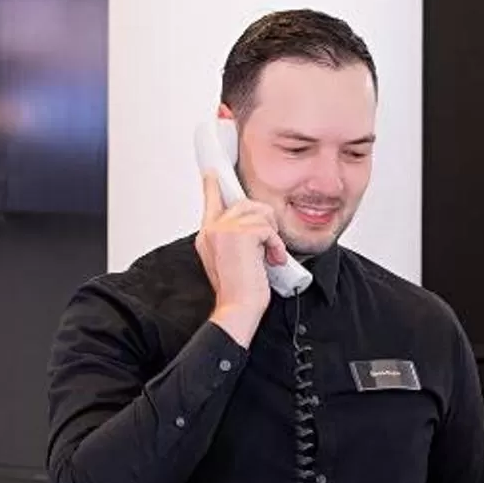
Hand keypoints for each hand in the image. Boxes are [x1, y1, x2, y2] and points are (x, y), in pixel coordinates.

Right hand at [196, 170, 286, 345]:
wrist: (238, 309)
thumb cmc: (239, 291)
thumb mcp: (234, 259)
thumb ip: (236, 238)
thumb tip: (253, 223)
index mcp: (207, 235)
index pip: (210, 201)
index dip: (212, 186)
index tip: (211, 173)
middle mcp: (212, 229)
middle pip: (247, 204)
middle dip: (264, 223)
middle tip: (267, 246)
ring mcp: (224, 229)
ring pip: (261, 213)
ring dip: (272, 236)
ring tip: (267, 256)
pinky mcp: (240, 234)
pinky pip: (269, 228)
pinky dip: (276, 245)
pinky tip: (271, 261)